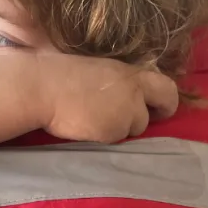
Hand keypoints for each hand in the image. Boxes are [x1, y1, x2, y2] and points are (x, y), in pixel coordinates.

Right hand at [39, 55, 179, 143]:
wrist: (41, 88)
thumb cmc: (59, 73)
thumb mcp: (96, 69)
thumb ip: (115, 81)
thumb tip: (120, 93)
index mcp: (128, 72)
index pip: (165, 85)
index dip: (164, 98)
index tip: (155, 105)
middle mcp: (134, 91)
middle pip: (165, 104)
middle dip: (159, 114)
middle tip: (146, 119)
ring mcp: (126, 112)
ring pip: (136, 127)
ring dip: (122, 126)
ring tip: (95, 119)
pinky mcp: (113, 131)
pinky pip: (116, 138)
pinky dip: (104, 135)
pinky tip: (85, 126)